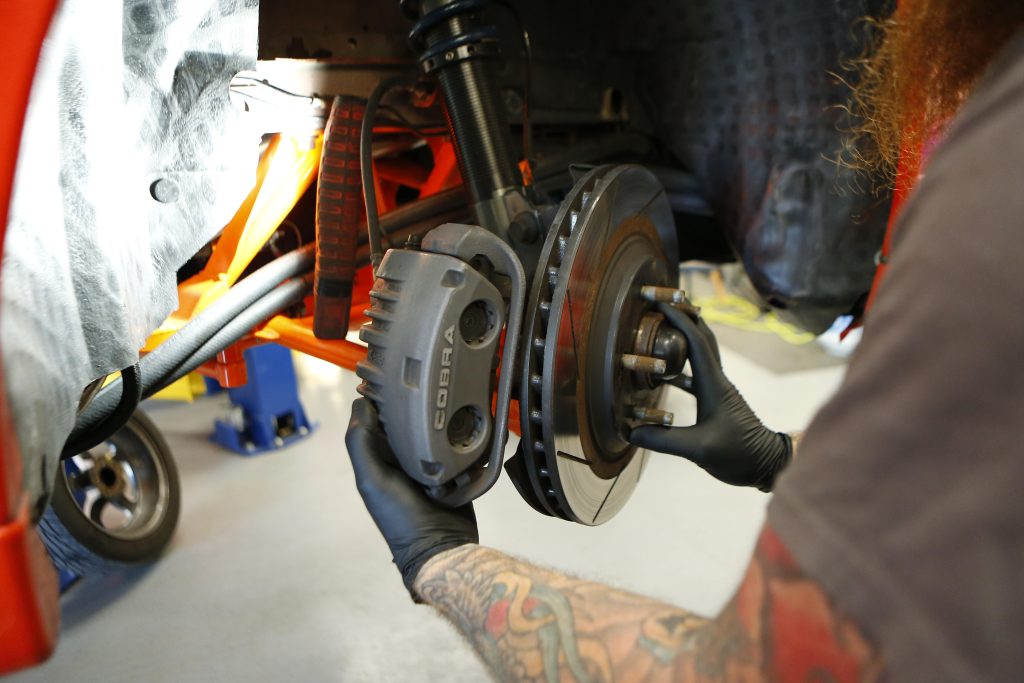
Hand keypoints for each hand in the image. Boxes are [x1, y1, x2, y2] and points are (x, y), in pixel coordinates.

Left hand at [345, 398, 478, 597]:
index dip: (389, 394)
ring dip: (448, 426)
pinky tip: (468, 441)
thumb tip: (363, 399)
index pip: (382, 412)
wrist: (443, 549)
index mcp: (381, 452)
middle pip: (415, 416)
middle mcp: (405, 453)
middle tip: (438, 397)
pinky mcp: (458, 467)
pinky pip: (463, 444)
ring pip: (442, 427)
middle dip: (425, 408)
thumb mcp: (372, 480)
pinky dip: (465, 442)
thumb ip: (361, 442)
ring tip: (454, 425)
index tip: (403, 377)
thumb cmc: (400, 517)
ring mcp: (433, 460)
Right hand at [629, 303, 791, 490]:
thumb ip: (664, 440)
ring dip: (685, 339)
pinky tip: (666, 375)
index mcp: (714, 385)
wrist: (768, 465)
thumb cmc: (738, 454)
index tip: (660, 304)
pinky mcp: (718, 402)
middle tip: (665, 303)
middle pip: (703, 339)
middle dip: (686, 318)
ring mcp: (719, 391)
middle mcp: (718, 381)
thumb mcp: (698, 450)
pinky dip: (683, 368)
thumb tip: (631, 432)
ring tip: (663, 331)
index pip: (696, 342)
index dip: (679, 321)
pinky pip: (698, 376)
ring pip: (702, 355)